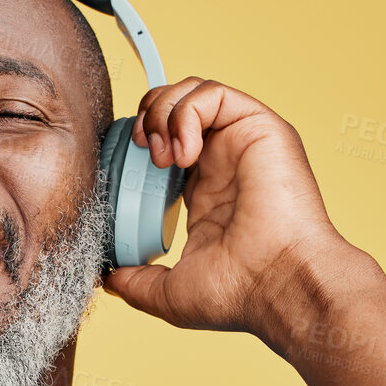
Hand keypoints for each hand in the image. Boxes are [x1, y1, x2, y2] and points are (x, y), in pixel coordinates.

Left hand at [102, 79, 367, 344]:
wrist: (278, 286)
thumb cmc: (238, 293)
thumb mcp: (169, 293)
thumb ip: (136, 282)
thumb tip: (108, 278)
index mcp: (206, 191)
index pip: (165, 144)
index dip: (137, 145)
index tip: (121, 170)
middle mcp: (225, 161)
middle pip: (174, 109)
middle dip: (144, 119)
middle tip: (139, 152)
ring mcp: (242, 142)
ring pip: (191, 92)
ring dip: (160, 113)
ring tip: (160, 153)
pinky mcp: (259, 127)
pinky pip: (212, 94)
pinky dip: (185, 114)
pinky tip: (184, 153)